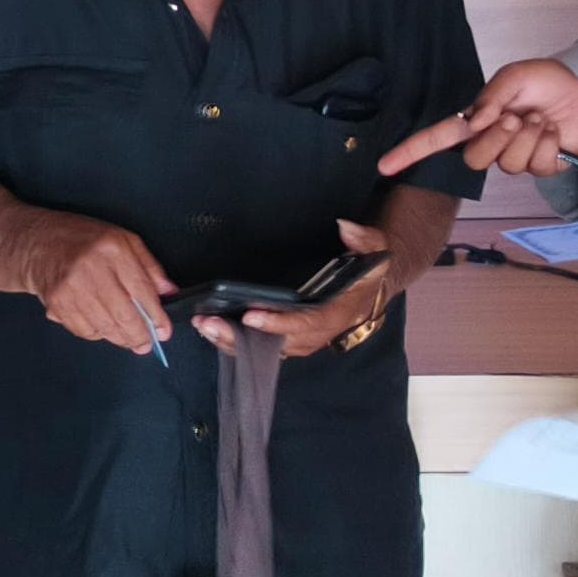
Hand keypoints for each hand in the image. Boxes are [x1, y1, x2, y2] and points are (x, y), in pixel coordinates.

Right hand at [11, 210, 175, 352]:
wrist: (37, 243)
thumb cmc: (83, 239)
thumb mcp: (123, 240)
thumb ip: (148, 266)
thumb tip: (169, 292)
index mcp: (112, 249)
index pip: (141, 291)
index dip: (156, 316)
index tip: (163, 331)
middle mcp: (91, 270)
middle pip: (124, 315)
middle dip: (139, 336)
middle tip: (146, 344)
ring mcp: (71, 290)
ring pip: (105, 327)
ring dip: (120, 338)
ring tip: (127, 338)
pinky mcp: (57, 305)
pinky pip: (85, 331)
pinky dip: (97, 334)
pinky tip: (102, 325)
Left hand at [201, 218, 393, 361]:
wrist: (366, 292)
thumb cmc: (366, 271)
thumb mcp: (374, 251)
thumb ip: (362, 239)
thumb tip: (344, 226)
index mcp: (335, 314)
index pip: (304, 324)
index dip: (277, 322)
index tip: (250, 314)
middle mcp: (315, 334)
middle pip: (275, 343)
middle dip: (241, 336)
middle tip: (209, 323)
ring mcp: (299, 341)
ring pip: (263, 350)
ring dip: (231, 341)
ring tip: (203, 326)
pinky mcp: (287, 340)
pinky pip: (260, 348)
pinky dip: (235, 342)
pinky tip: (211, 330)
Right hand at [380, 59, 577, 181]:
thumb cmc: (545, 81)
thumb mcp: (515, 75)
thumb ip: (492, 96)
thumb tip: (477, 121)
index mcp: (477, 120)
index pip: (437, 139)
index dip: (410, 152)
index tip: (384, 165)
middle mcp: (491, 142)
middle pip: (474, 160)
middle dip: (495, 140)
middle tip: (515, 117)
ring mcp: (515, 157)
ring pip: (508, 164)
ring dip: (527, 136)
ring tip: (539, 118)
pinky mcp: (540, 167)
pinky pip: (536, 166)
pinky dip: (548, 143)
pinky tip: (553, 130)